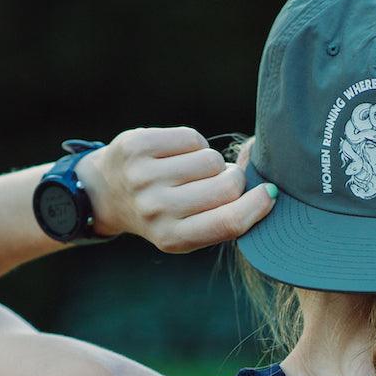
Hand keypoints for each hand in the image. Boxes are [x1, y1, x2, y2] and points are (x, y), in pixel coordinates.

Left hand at [77, 128, 274, 252]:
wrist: (106, 194)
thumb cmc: (162, 213)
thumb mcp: (189, 228)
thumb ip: (227, 212)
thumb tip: (267, 179)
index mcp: (173, 238)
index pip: (229, 222)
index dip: (257, 205)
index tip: (269, 193)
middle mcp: (157, 209)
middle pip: (227, 186)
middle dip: (233, 181)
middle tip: (217, 184)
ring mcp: (144, 177)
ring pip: (212, 159)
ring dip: (211, 163)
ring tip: (191, 172)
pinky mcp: (137, 146)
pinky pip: (192, 137)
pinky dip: (192, 145)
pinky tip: (177, 156)